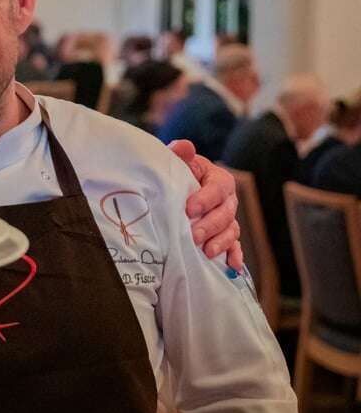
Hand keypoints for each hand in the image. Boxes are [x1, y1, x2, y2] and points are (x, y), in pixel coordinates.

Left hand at [169, 139, 243, 270]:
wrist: (177, 188)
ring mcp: (228, 219)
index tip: (189, 209)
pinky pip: (234, 246)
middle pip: (226, 213)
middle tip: (194, 235)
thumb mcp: (178, 163)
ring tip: (207, 252)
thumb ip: (180, 155)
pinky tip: (231, 266)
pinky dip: (234, 255)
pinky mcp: (225, 235)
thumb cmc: (178, 175)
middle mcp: (227, 200)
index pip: (219, 187)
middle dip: (210, 225)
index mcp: (218, 179)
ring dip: (221, 242)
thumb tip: (184, 146)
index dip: (206, 199)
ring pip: (231, 230)